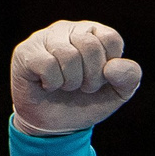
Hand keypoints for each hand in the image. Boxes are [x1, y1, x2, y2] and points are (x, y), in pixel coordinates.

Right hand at [9, 20, 141, 135]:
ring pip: (68, 55)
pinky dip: (53, 83)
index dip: (108, 67)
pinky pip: (47, 65)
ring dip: (71, 82)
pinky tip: (48, 85)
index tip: (100, 79)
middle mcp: (68, 29)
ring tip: (65, 86)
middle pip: (89, 45)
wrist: (56, 126)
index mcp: (92, 33)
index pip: (111, 39)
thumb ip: (129, 78)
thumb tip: (113, 67)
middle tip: (81, 86)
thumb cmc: (85, 102)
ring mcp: (44, 37)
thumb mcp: (116, 93)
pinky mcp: (26, 51)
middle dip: (91, 77)